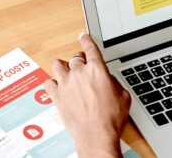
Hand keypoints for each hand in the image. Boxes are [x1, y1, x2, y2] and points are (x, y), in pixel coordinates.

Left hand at [45, 33, 129, 157]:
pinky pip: (48, 82)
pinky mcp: (56, 95)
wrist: (96, 134)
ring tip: (66, 73)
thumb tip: (108, 80)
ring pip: (57, 64)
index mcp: (97, 69)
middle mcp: (79, 72)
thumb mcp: (123, 96)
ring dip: (62, 67)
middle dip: (79, 60)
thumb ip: (113, 82)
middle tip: (82, 67)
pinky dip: (52, 83)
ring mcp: (66, 82)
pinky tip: (56, 87)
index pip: (90, 48)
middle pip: (75, 57)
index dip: (86, 40)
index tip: (83, 36)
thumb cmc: (110, 118)